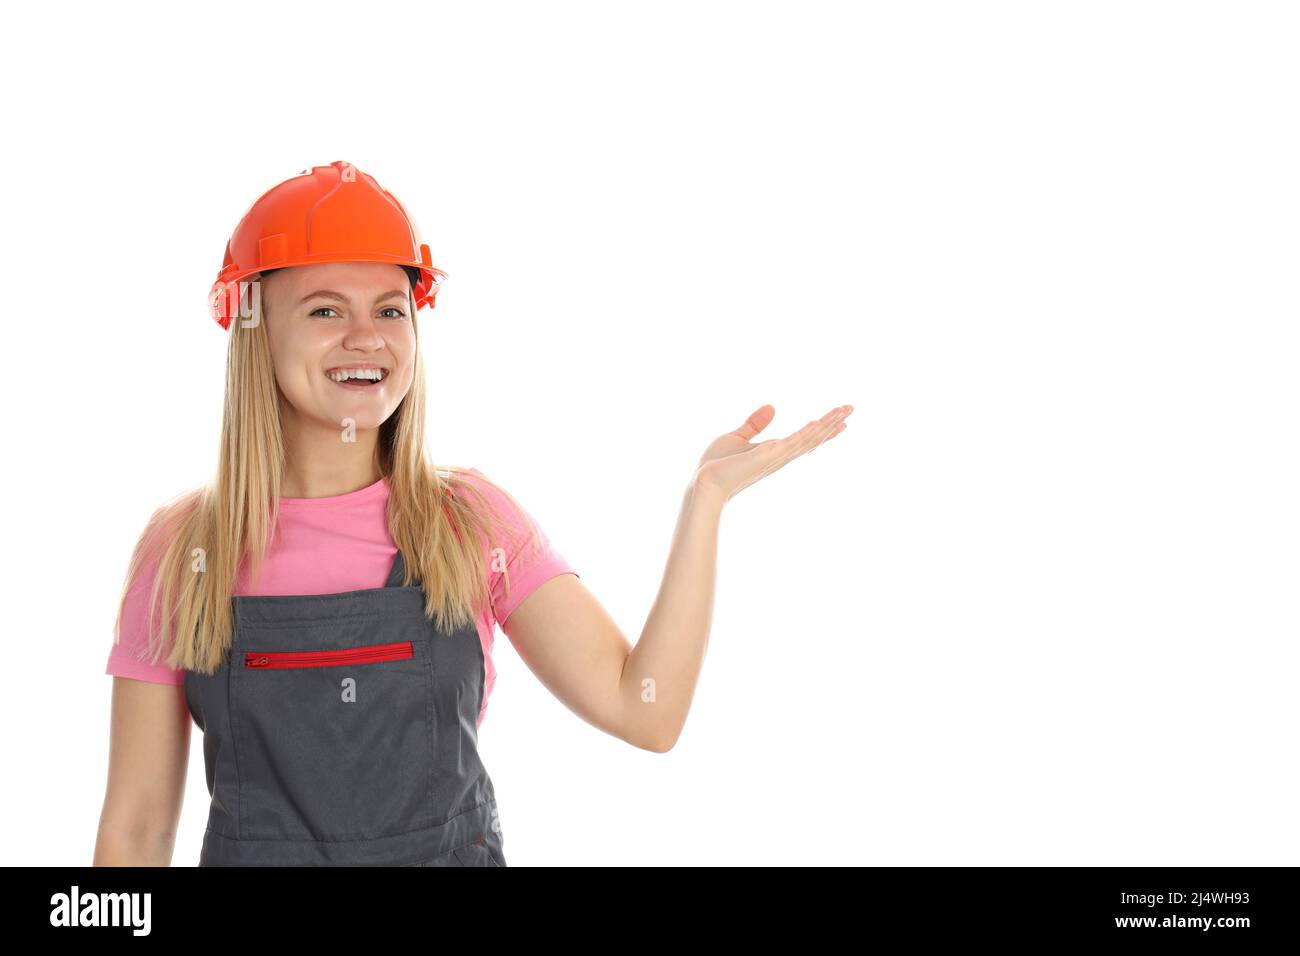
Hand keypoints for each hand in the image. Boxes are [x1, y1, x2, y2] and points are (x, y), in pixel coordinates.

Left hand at [692, 404, 852, 502]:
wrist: (703, 483)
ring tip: (843, 410)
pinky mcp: (765, 458)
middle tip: (851, 408)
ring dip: (826, 424)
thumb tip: (772, 406)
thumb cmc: (716, 466)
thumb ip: (754, 424)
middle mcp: (779, 457)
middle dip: (832, 423)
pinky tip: (818, 423)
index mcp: (774, 452)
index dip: (823, 429)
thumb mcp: (737, 437)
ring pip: (806, 439)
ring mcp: (774, 458)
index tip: (842, 418)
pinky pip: (790, 444)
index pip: (804, 438)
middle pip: (812, 438)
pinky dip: (805, 434)